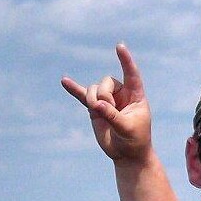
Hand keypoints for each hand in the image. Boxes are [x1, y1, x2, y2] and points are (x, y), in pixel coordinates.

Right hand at [61, 43, 152, 162]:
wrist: (126, 154)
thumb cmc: (134, 141)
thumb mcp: (126, 129)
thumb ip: (112, 116)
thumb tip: (96, 104)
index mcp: (135, 95)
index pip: (131, 74)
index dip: (126, 61)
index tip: (120, 47)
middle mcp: (120, 94)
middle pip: (106, 82)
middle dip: (103, 95)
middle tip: (107, 109)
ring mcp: (107, 100)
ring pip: (94, 89)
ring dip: (93, 99)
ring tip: (98, 112)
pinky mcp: (95, 108)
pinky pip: (83, 96)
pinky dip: (74, 89)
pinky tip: (64, 81)